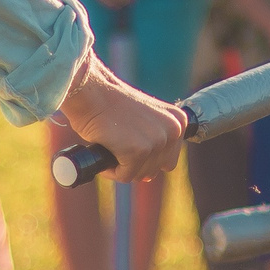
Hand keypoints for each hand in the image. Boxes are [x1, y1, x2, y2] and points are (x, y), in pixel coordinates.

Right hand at [58, 58, 186, 180]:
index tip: (129, 144)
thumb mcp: (144, 119)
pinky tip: (104, 149)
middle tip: (117, 145)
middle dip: (134, 164)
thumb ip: (153, 140)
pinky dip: (110, 170)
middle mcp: (173, 130)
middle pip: (156, 169)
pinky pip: (125, 175)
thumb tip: (150, 176)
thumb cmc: (110, 105)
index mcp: (178, 121)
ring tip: (110, 144)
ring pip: (140, 174)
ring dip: (122, 166)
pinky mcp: (139, 150)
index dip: (146, 158)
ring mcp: (157, 140)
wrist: (91, 92)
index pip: (168, 159)